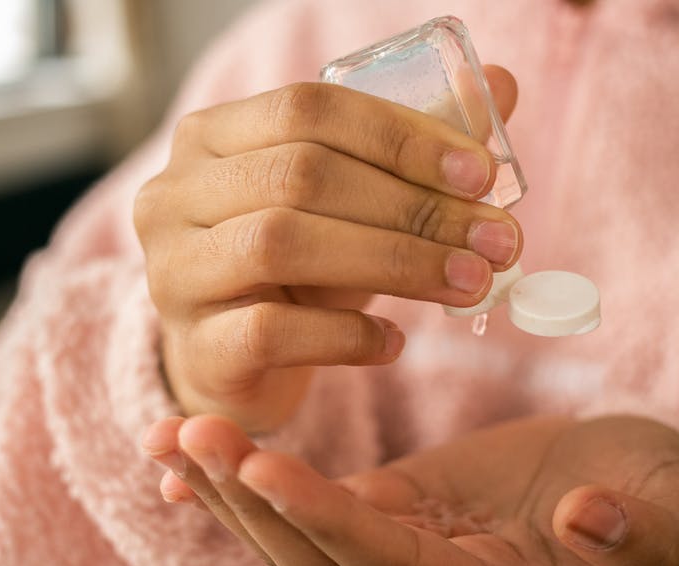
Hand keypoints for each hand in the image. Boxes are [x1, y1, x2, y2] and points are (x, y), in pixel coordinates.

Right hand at [133, 69, 521, 432]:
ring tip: (470, 284)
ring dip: (394, 262)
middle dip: (414, 206)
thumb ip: (413, 150)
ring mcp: (174, 271)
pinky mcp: (194, 346)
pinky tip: (393, 342)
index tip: (481, 174)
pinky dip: (345, 334)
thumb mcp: (348, 205)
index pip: (308, 108)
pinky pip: (270, 331)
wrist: (228, 364)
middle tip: (498, 241)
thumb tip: (505, 88)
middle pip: (301, 175)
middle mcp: (176, 194)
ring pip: (281, 244)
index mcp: (213, 137)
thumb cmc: (294, 272)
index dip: (401, 135)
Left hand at [142, 415, 678, 565]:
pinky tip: (187, 449)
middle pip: (320, 562)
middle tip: (189, 434)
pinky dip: (244, 482)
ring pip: (296, 538)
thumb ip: (645, 533)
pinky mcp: (385, 514)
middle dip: (250, 505)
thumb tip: (591, 522)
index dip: (326, 522)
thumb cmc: (659, 495)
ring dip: (229, 493)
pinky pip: (302, 508)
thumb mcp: (673, 509)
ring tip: (167, 435)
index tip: (261, 467)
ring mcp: (399, 556)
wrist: (631, 483)